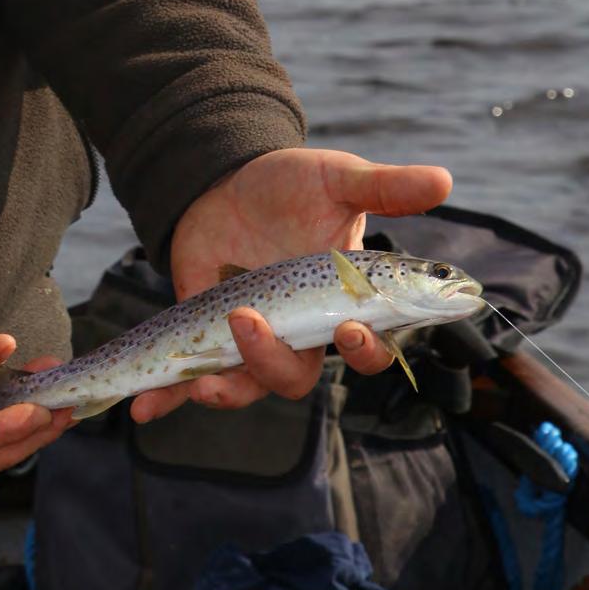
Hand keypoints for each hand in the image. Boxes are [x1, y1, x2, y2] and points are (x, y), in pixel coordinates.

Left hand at [131, 148, 452, 421]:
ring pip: (246, 385)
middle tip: (248, 325)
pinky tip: (142, 410)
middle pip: (297, 376)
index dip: (365, 352)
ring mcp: (249, 337)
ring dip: (225, 392)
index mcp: (339, 304)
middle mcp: (297, 331)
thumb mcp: (338, 179)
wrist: (227, 179)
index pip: (365, 348)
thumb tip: (446, 179)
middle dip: (275, 365)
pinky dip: (166, 396)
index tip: (350, 330)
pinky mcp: (204, 334)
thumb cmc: (294, 184)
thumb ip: (386, 188)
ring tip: (201, 384)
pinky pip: (187, 375)